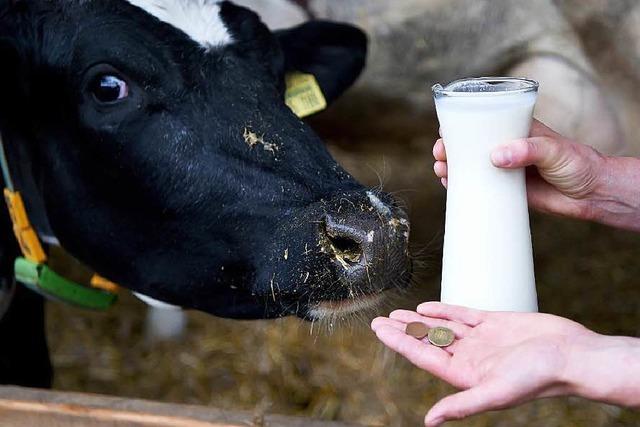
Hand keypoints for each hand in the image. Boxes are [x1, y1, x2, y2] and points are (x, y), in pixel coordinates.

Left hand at [371, 303, 594, 425]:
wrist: (573, 355)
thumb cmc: (539, 377)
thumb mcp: (495, 392)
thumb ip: (461, 404)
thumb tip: (430, 422)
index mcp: (465, 374)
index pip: (422, 355)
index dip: (398, 342)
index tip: (379, 330)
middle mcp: (470, 357)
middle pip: (427, 341)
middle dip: (403, 331)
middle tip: (379, 320)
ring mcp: (481, 339)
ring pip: (442, 327)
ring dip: (420, 320)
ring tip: (398, 314)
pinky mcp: (495, 323)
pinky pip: (463, 315)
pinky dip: (445, 311)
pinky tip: (428, 307)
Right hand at [433, 119, 606, 219]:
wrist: (593, 195)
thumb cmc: (579, 164)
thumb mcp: (554, 151)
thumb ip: (527, 150)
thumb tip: (496, 157)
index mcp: (516, 130)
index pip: (484, 121)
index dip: (461, 124)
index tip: (446, 131)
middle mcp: (507, 147)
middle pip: (471, 144)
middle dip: (451, 147)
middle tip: (441, 154)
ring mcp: (505, 169)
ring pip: (471, 166)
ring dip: (452, 166)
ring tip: (442, 170)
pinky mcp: (506, 190)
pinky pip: (480, 187)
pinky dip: (463, 186)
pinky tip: (450, 185)